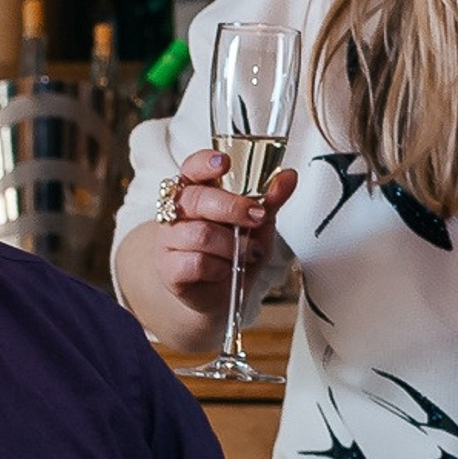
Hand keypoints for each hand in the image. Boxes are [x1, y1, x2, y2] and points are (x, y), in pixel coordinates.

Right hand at [142, 146, 296, 310]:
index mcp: (196, 192)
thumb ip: (270, 200)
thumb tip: (289, 176)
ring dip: (232, 245)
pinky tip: (226, 270)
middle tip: (256, 217)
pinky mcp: (169, 269)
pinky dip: (219, 268)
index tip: (225, 163)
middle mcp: (176, 212)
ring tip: (248, 253)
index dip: (205, 163)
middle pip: (196, 199)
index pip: (192, 168)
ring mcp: (168, 240)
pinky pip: (196, 262)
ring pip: (199, 234)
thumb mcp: (259, 224)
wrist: (226, 295)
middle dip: (232, 207)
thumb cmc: (237, 253)